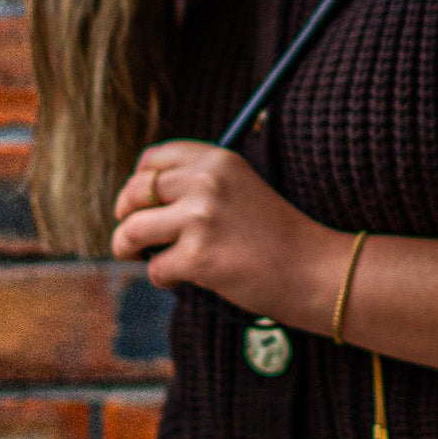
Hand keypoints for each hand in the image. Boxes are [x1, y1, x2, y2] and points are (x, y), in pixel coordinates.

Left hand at [112, 141, 340, 322]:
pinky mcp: (198, 256)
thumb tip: (139, 197)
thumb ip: (199, 183)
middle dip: (125, 215)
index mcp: (217, 159)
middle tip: (133, 234)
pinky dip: (163, 278)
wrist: (313, 269)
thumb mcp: (241, 188)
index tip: (142, 201)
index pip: (152, 159)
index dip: (138, 181)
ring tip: (139, 256)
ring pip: (132, 229)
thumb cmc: (276, 235)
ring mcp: (201, 218)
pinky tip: (184, 279)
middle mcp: (206, 181)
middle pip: (135, 191)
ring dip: (127, 247)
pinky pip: (154, 267)